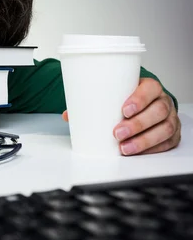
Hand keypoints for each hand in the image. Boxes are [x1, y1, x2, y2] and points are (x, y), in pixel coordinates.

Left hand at [62, 78, 180, 154]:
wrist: (143, 104)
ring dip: (144, 140)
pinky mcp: (171, 134)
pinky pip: (167, 142)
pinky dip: (152, 149)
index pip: (150, 89)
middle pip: (158, 111)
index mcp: (149, 87)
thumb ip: (92, 103)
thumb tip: (68, 115)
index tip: (124, 110)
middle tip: (117, 133)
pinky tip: (138, 152)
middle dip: (138, 124)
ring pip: (164, 129)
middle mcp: (163, 101)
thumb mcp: (112, 96)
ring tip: (125, 148)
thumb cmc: (126, 99)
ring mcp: (169, 118)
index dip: (140, 99)